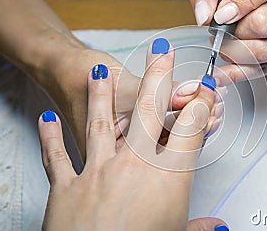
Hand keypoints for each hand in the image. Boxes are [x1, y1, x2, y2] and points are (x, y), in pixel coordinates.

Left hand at [38, 39, 227, 229]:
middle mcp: (134, 166)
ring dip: (101, 95)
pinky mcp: (68, 186)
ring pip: (101, 123)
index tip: (205, 90)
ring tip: (100, 71)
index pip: (190, 129)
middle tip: (162, 54)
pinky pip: (57, 156)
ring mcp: (98, 172)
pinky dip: (50, 137)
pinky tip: (45, 120)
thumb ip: (201, 230)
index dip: (201, 105)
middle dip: (159, 79)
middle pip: (150, 112)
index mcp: (167, 178)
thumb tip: (221, 228)